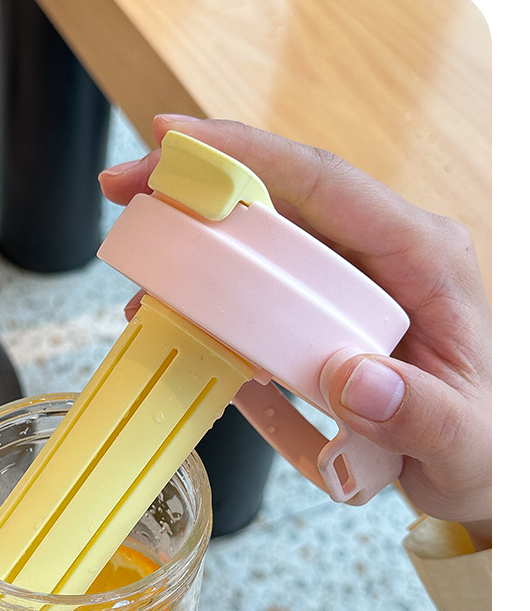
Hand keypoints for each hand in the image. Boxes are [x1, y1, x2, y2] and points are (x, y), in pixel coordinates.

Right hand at [100, 115, 490, 545]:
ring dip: (197, 249)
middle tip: (124, 189)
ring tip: (140, 277)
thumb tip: (351, 377)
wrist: (480, 471)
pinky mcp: (328, 311)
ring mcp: (353, 279)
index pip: (326, 182)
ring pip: (263, 239)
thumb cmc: (485, 445)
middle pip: (280, 196)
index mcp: (422, 254)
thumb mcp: (463, 439)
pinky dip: (215, 305)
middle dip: (199, 185)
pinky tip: (178, 323)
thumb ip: (417, 412)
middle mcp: (385, 251)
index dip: (245, 153)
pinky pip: (263, 292)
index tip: (174, 139)